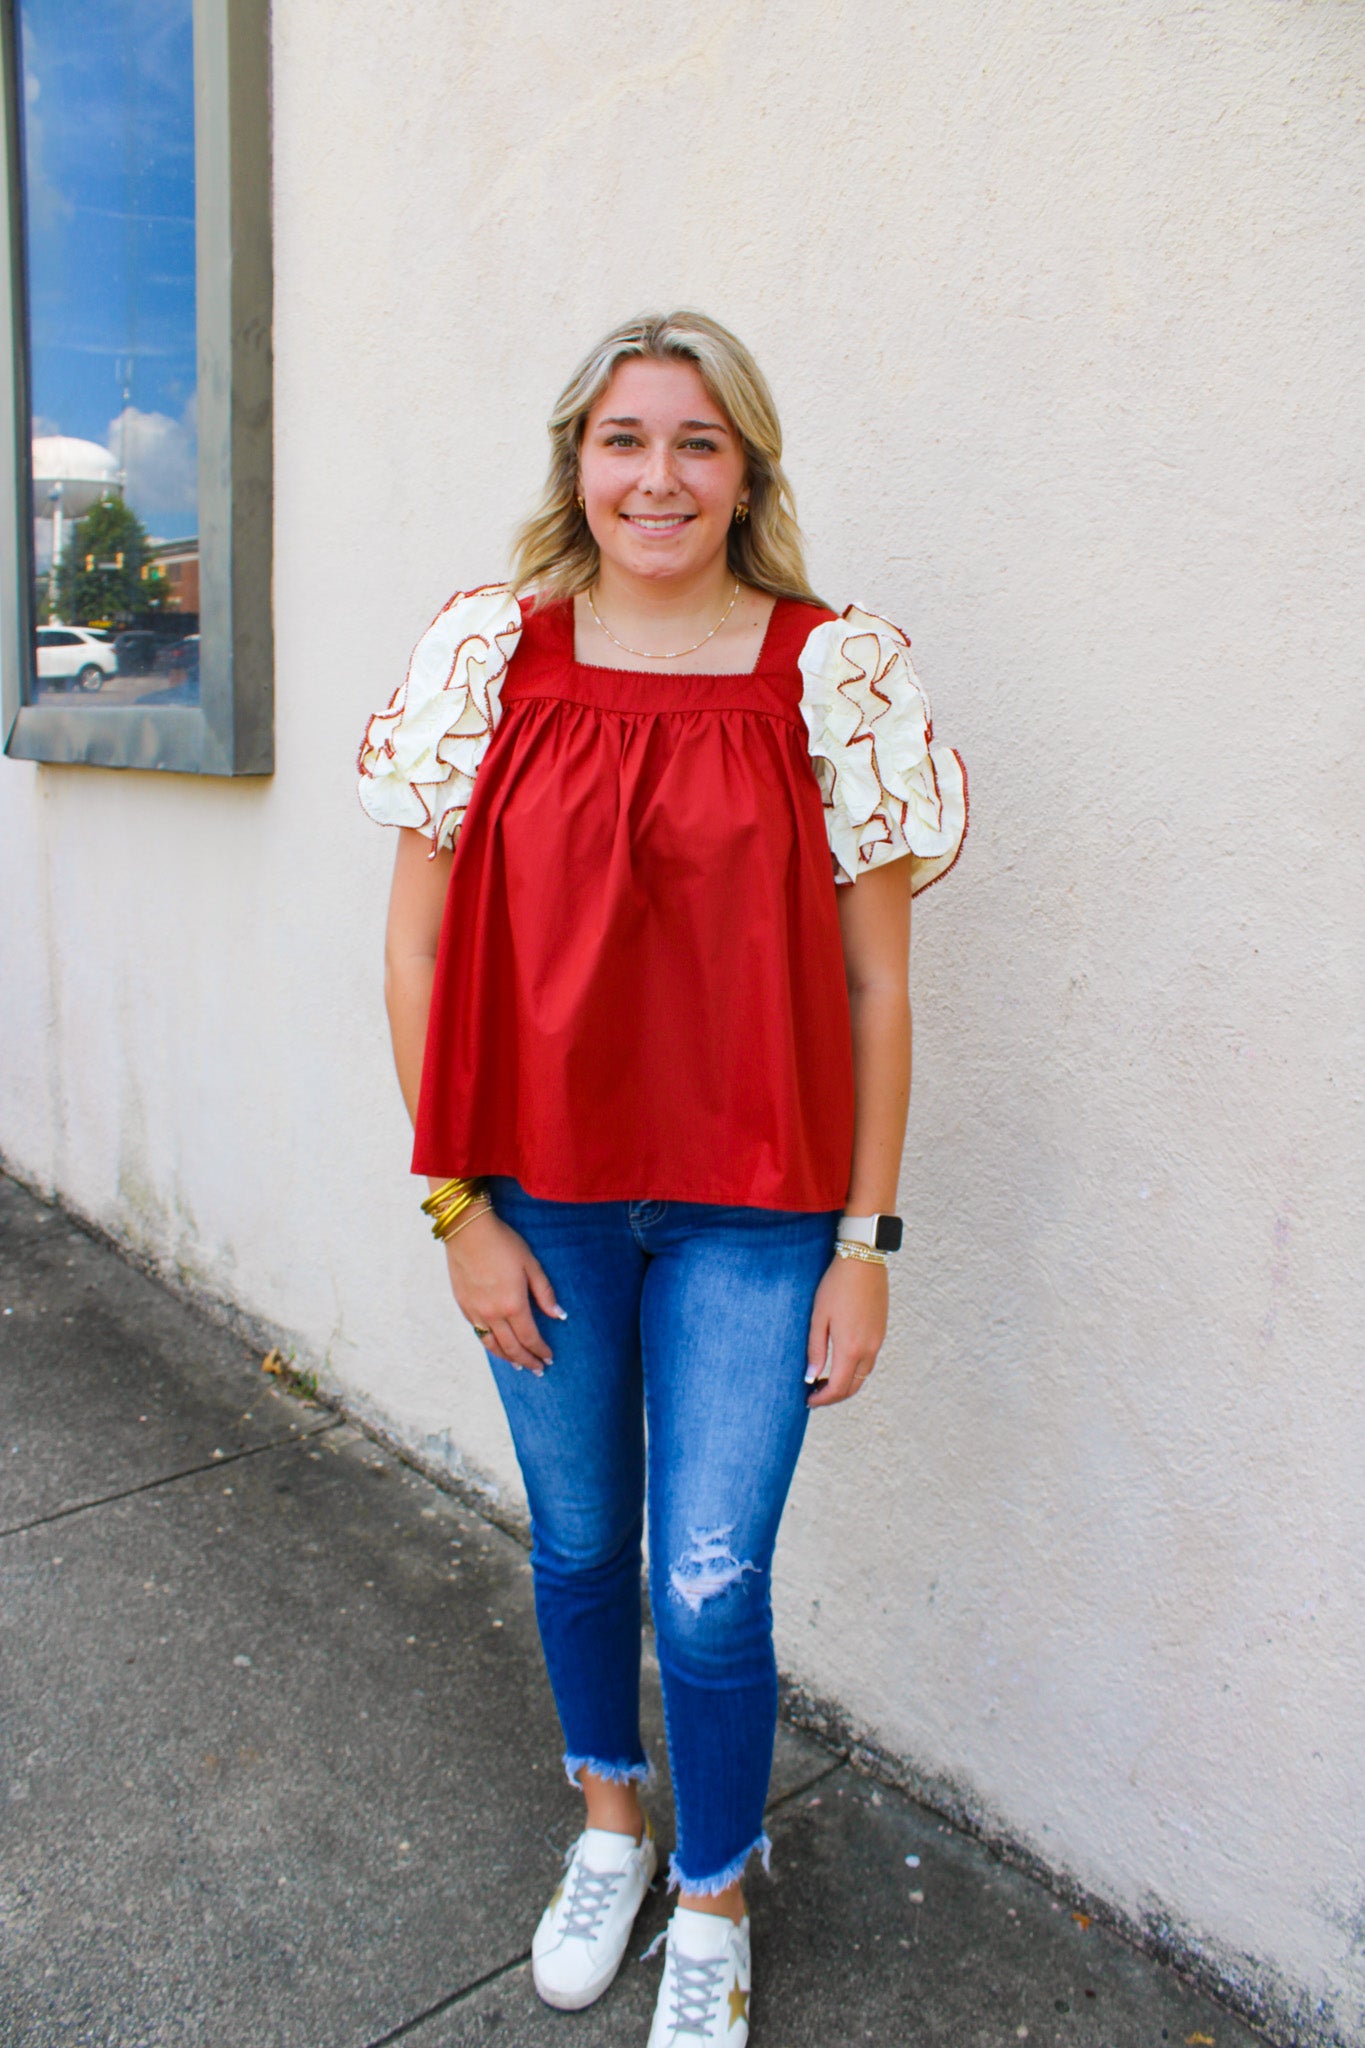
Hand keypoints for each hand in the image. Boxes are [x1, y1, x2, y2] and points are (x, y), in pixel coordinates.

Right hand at [444, 1207, 565, 1373]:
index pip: (530, 1338)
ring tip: (519, 1365)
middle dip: (527, 1360)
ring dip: (508, 1358)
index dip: (541, 1350)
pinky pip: (478, 1333)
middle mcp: (493, 1314)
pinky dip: (490, 1345)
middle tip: (538, 1369)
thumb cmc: (503, 1244)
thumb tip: (559, 1315)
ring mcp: (475, 1312)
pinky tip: (497, 1345)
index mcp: (513, 1304)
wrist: (467, 1231)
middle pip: (512, 1348)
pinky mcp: (463, 1306)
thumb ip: (545, 1293)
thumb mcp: (531, 1264)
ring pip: (492, 1345)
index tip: (549, 1358)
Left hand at [804, 1256, 886, 1406]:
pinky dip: (854, 1371)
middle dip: (833, 1396)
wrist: (864, 1261)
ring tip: (824, 1379)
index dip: (822, 1399)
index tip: (808, 1400)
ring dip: (844, 1384)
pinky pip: (869, 1361)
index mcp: (850, 1348)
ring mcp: (877, 1341)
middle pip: (852, 1387)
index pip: (837, 1388)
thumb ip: (815, 1349)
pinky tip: (840, 1362)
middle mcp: (868, 1349)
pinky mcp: (881, 1332)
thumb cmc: (836, 1286)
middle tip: (814, 1394)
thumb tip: (810, 1376)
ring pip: (862, 1376)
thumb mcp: (819, 1317)